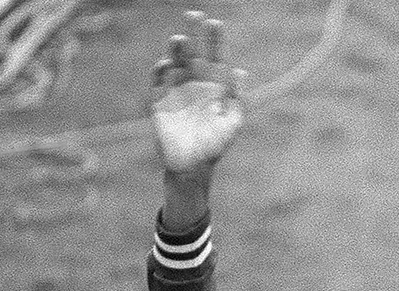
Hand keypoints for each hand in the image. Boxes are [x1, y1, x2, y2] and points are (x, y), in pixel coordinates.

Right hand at [150, 11, 243, 174]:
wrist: (193, 167)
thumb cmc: (215, 147)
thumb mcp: (231, 123)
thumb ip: (237, 99)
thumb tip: (240, 71)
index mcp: (214, 88)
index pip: (215, 58)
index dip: (215, 40)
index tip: (215, 22)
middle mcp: (195, 85)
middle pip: (194, 54)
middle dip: (194, 35)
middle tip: (194, 15)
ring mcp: (176, 91)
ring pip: (175, 63)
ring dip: (177, 51)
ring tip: (180, 40)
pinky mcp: (159, 102)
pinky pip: (158, 82)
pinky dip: (161, 72)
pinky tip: (167, 64)